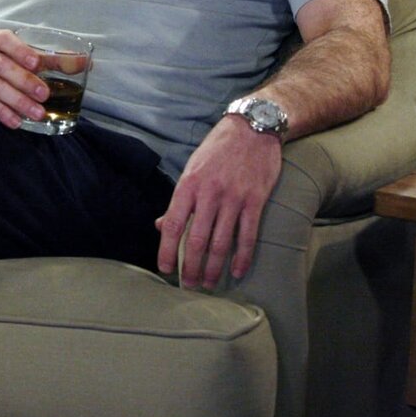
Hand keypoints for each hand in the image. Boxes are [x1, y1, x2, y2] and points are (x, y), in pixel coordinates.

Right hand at [0, 29, 50, 127]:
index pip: (5, 40)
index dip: (20, 51)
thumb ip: (51, 59)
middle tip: (44, 94)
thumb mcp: (19, 53)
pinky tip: (17, 122)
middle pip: (1, 66)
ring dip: (17, 101)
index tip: (37, 63)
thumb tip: (85, 63)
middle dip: (24, 81)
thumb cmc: (0, 58)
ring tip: (37, 113)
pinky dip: (2, 113)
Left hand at [156, 115, 282, 287]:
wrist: (251, 129)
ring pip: (221, 242)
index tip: (165, 269)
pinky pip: (248, 235)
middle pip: (196, 239)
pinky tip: (237, 271)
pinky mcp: (255, 200)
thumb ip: (179, 200)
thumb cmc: (217, 151)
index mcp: (187, 186)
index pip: (171, 224)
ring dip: (215, 268)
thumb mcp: (191, 169)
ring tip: (210, 284)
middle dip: (191, 267)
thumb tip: (160, 226)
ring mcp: (233, 198)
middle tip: (189, 286)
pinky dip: (242, 257)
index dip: (166, 250)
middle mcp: (208, 194)